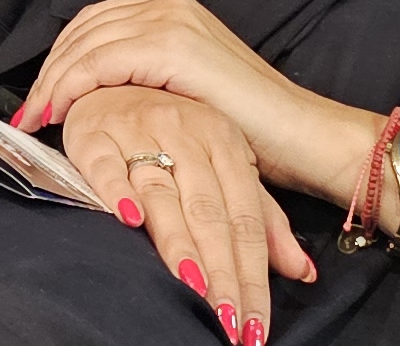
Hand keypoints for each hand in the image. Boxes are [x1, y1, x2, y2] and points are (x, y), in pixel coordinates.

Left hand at [19, 0, 361, 191]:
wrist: (301, 135)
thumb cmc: (252, 128)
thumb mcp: (191, 91)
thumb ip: (152, 74)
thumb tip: (105, 81)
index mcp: (173, 11)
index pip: (95, 23)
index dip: (62, 58)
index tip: (41, 96)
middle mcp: (168, 6)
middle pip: (83, 28)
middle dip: (50, 69)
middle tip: (29, 110)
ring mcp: (171, 21)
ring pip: (84, 45)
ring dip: (53, 81)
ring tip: (36, 117)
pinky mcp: (171, 47)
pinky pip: (99, 63)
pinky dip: (71, 88)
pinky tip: (57, 113)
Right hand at [49, 84, 311, 345]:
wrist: (116, 79)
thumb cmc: (174, 131)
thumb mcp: (227, 165)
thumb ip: (263, 220)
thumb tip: (303, 272)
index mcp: (225, 144)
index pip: (245, 220)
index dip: (252, 274)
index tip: (254, 326)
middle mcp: (187, 134)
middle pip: (209, 214)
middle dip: (221, 273)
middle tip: (228, 322)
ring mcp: (140, 130)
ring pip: (163, 194)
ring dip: (179, 243)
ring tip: (194, 288)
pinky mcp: (95, 132)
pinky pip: (106, 166)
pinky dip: (116, 192)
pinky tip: (129, 221)